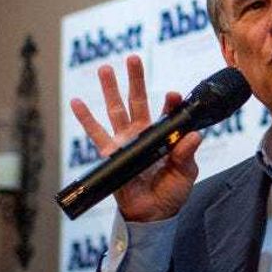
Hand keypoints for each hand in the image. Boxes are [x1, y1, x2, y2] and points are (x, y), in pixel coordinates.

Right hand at [69, 55, 201, 221]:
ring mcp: (125, 141)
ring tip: (105, 68)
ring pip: (116, 110)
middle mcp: (143, 133)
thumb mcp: (186, 172)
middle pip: (138, 100)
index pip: (167, 112)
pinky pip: (95, 133)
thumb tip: (194, 136)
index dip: (170, 102)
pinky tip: (77, 101)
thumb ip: (187, 154)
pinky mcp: (111, 153)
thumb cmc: (172, 191)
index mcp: (164, 136)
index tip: (173, 95)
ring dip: (110, 89)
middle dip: (135, 79)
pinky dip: (85, 118)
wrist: (152, 212)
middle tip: (133, 58)